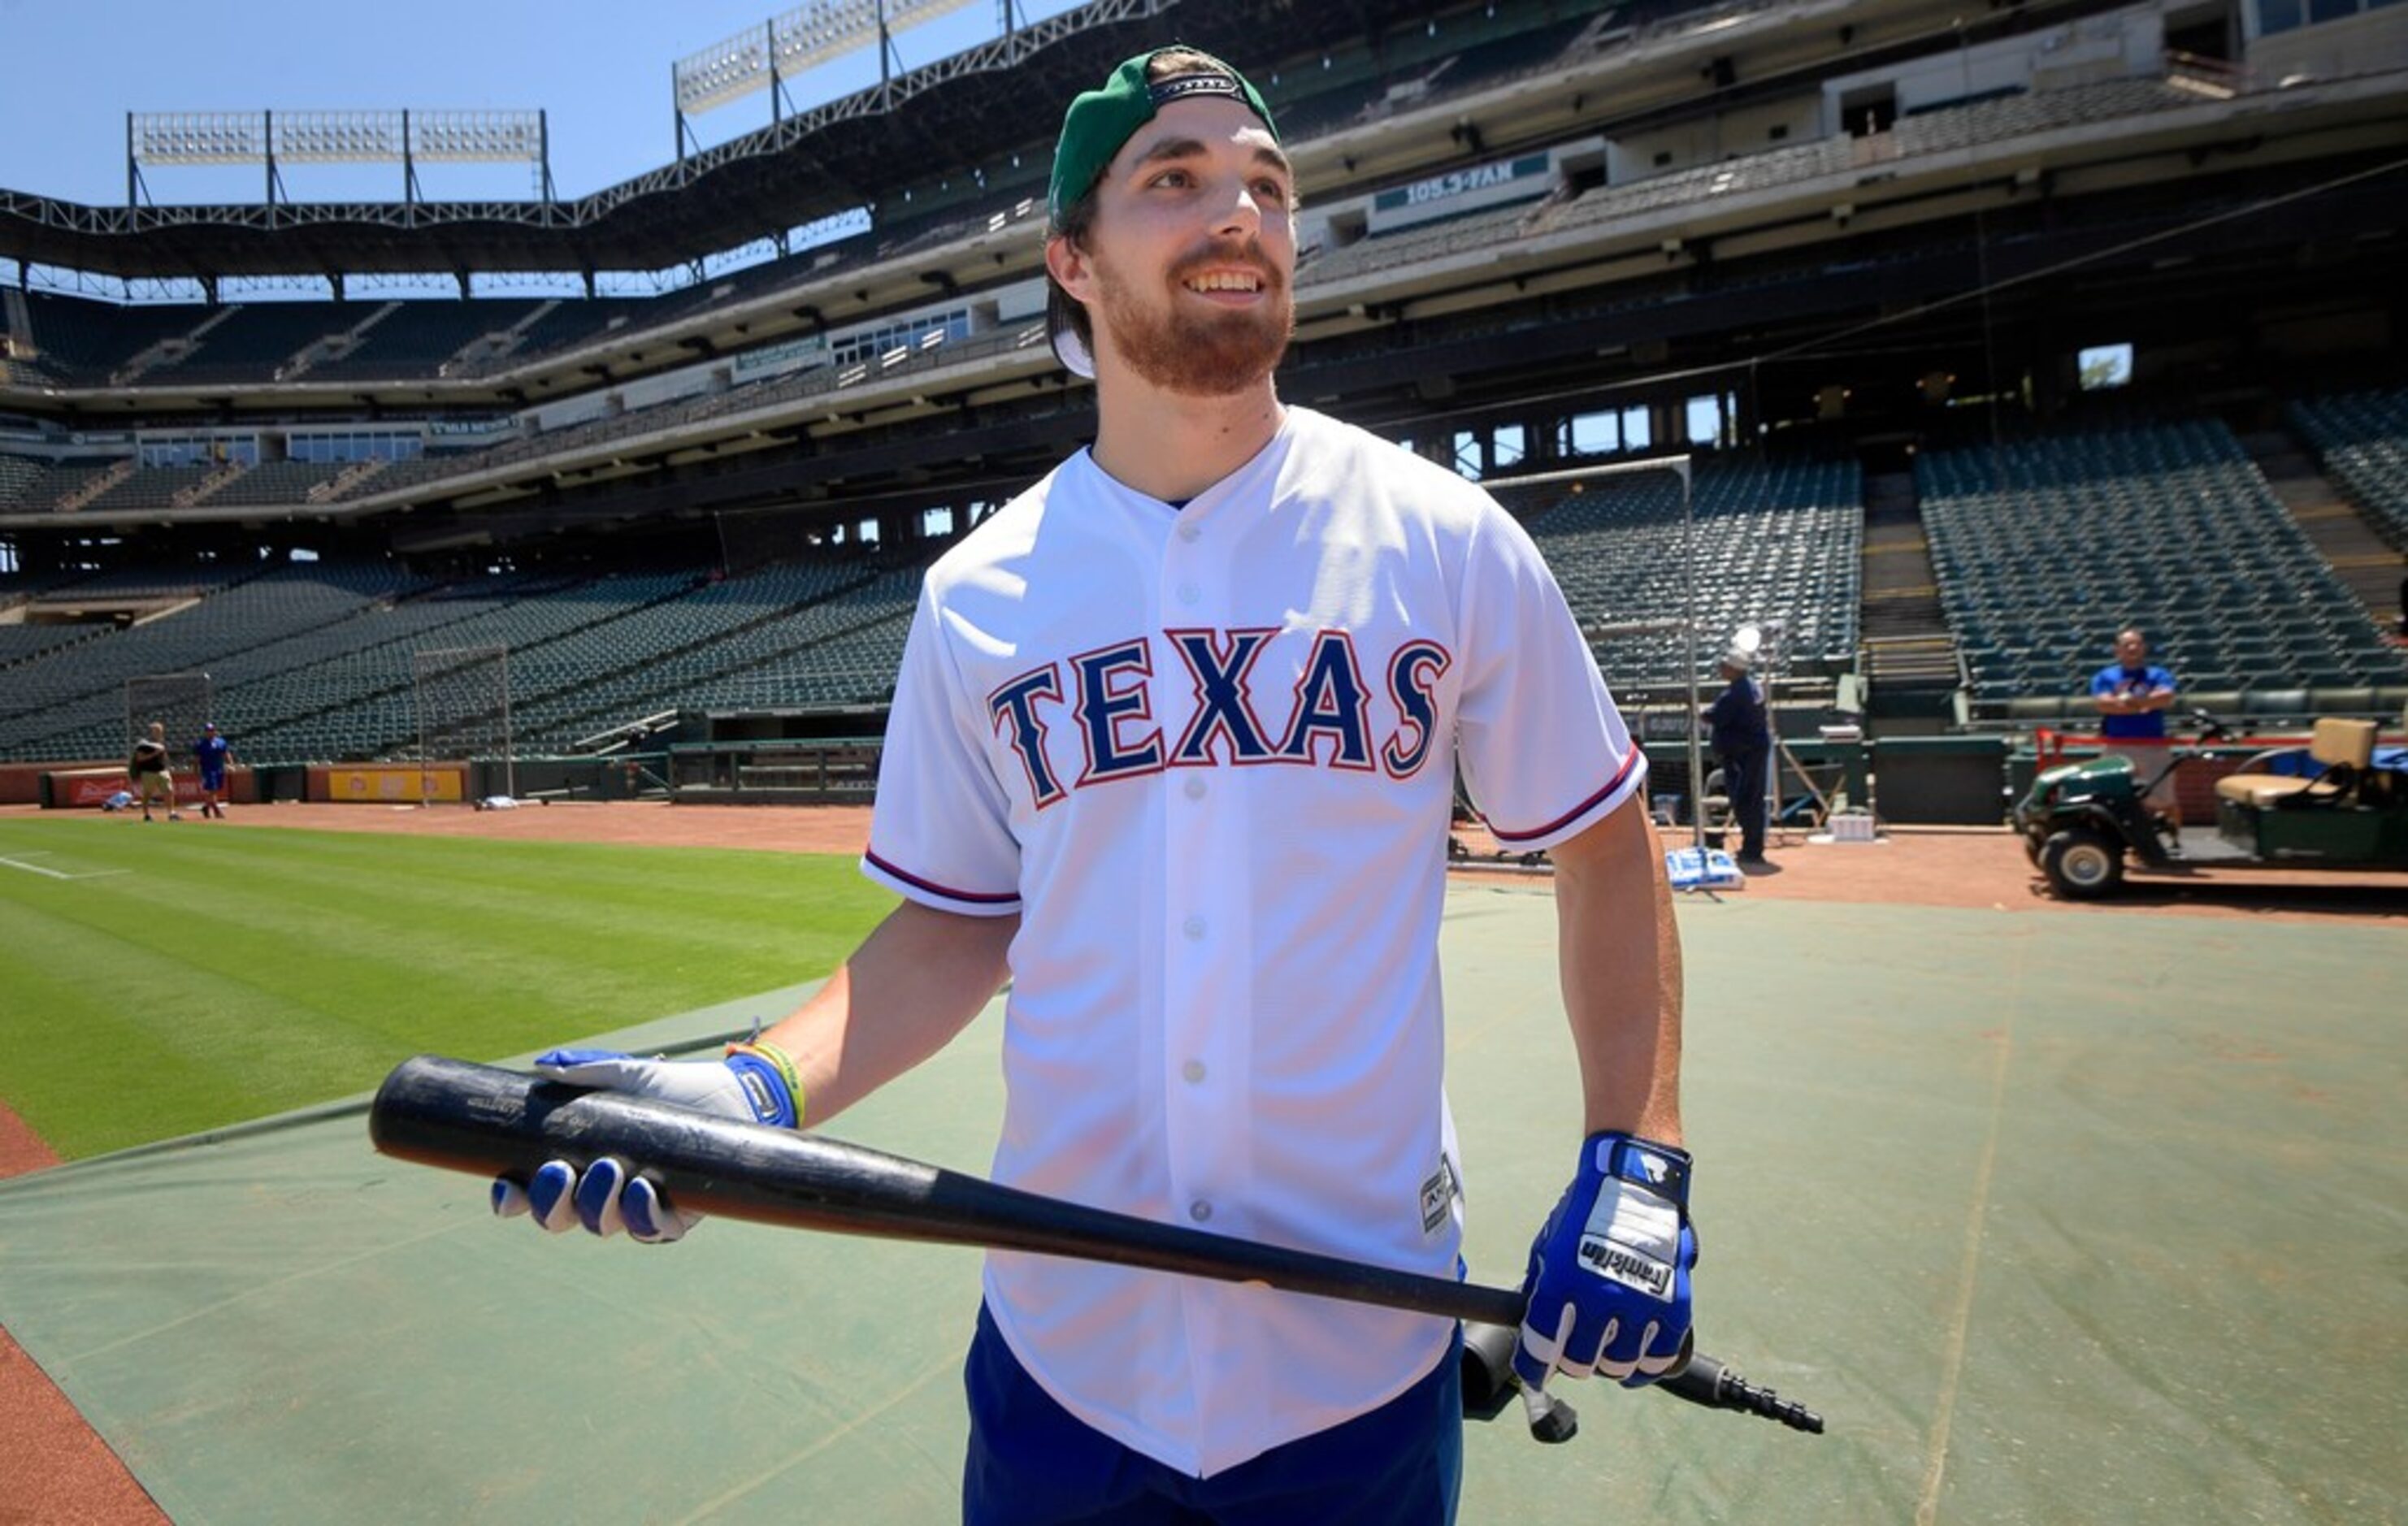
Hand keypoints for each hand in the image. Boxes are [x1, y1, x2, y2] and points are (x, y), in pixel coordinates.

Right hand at [489, 1045, 797, 1242]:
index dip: (513, 1198)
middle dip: (550, 1202)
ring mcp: (637, 1206)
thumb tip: (547, 1066)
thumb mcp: (629, 1074)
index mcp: (578, 1162)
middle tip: (559, 1172)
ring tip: (609, 1167)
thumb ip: (590, 1070)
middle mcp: (602, 1191)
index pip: (532, 1192)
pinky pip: (651, 1230)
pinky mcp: (677, 1215)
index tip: (507, 1188)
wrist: (733, 1095)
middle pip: (558, 1218)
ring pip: (600, 1225)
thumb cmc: (673, 1087)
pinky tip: (641, 1191)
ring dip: (596, 1203)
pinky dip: (641, 1216)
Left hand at [1514, 1132, 1695, 1394]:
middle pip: (1581, 1362)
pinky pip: (1661, 1355)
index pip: (1542, 1346)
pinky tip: (1637, 1362)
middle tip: (1573, 1350)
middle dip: (1572, 1360)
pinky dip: (1647, 1365)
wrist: (1633, 1181)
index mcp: (1562, 1283)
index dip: (1533, 1367)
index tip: (1534, 1372)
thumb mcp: (1549, 1247)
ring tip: (1605, 1352)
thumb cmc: (1586, 1212)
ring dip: (1608, 1362)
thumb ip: (1543, 1291)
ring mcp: (1640, 1303)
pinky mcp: (1674, 1304)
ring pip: (1620, 1364)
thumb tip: (1535, 1329)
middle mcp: (1601, 1298)